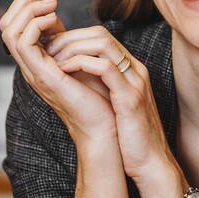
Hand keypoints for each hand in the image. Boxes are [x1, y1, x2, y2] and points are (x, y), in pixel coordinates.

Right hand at [0, 0, 118, 150]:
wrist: (105, 126)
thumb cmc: (98, 96)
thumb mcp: (78, 58)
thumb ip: (65, 41)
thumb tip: (57, 18)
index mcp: (36, 61)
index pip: (15, 26)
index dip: (26, 3)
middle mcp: (30, 66)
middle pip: (6, 25)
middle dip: (24, 1)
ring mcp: (33, 72)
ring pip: (10, 31)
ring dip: (30, 10)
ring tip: (53, 3)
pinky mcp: (43, 76)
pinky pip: (24, 43)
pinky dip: (36, 24)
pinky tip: (55, 19)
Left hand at [45, 26, 175, 181]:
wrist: (151, 163)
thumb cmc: (129, 137)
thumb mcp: (112, 103)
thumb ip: (99, 86)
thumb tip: (71, 75)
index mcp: (130, 70)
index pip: (100, 36)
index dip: (72, 37)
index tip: (50, 49)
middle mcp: (134, 70)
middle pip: (101, 34)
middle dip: (69, 38)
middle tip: (47, 51)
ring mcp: (134, 82)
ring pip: (103, 44)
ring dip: (72, 48)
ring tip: (53, 60)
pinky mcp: (130, 98)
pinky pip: (106, 68)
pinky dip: (81, 64)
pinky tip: (63, 71)